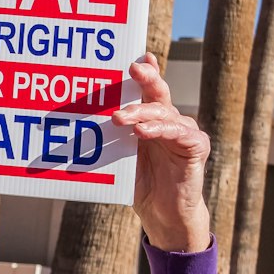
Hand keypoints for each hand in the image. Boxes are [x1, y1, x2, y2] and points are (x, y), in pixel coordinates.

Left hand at [113, 54, 210, 253]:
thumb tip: (77, 122)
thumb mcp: (121, 157)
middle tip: (131, 71)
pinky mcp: (196, 148)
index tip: (135, 58)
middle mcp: (170, 121)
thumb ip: (111, 138)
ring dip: (142, 113)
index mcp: (152, 120)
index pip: (149, 90)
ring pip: (165, 113)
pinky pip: (181, 133)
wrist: (163, 216)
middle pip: (159, 94)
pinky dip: (162, 130)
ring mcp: (185, 133)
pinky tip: (143, 132)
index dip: (146, 71)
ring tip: (120, 118)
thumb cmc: (140, 184)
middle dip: (146, 80)